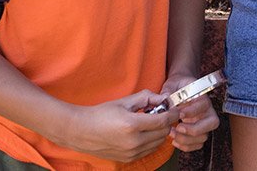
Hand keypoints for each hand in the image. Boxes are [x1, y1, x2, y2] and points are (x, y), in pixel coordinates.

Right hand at [58, 91, 175, 162]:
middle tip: (162, 113)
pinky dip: (151, 141)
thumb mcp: (124, 101)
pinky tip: (144, 132)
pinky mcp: (128, 159)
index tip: (175, 108)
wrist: (81, 131)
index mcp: (132, 125)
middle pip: (163, 133)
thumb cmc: (102, 113)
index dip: (172, 114)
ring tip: (152, 122)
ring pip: (157, 143)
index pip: (163, 121)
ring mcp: (130, 153)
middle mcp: (133, 142)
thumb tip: (163, 98)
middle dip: (167, 122)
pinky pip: (148, 150)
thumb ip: (146, 98)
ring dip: (160, 132)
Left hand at [157, 75, 219, 152]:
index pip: (204, 105)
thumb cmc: (177, 87)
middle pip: (212, 123)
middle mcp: (207, 111)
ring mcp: (204, 123)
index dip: (192, 111)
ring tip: (172, 133)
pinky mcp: (199, 132)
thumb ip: (168, 92)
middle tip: (178, 127)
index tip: (179, 113)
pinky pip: (198, 144)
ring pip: (204, 137)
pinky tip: (174, 140)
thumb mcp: (172, 85)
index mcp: (202, 97)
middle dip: (194, 129)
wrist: (180, 89)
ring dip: (187, 139)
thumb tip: (166, 101)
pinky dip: (186, 146)